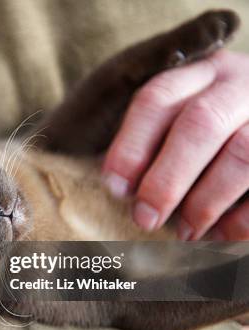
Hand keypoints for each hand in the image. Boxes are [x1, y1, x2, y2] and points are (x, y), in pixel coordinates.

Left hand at [102, 50, 248, 239]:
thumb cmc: (209, 135)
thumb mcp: (181, 119)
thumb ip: (151, 141)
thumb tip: (117, 189)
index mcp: (200, 73)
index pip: (157, 98)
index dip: (131, 146)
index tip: (114, 188)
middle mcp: (241, 83)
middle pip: (201, 123)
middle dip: (167, 178)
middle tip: (145, 218)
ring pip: (243, 153)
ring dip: (206, 201)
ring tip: (184, 233)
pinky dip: (242, 218)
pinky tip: (220, 236)